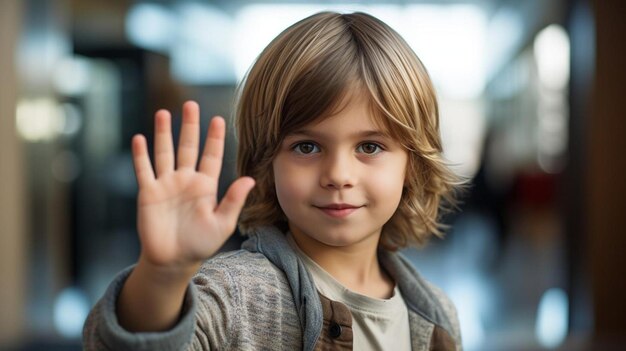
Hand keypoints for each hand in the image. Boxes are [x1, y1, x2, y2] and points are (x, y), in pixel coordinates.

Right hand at [131, 101, 254, 271]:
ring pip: (164, 152)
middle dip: (189, 126)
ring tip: (164, 113)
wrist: (173, 261)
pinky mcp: (148, 194)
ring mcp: (166, 185)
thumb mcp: (222, 224)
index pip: (211, 156)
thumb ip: (233, 201)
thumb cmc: (200, 244)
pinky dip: (141, 155)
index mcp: (206, 186)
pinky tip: (139, 138)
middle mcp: (186, 180)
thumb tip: (250, 179)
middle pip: (188, 147)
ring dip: (163, 133)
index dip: (214, 138)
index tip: (218, 119)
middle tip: (191, 104)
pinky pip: (144, 170)